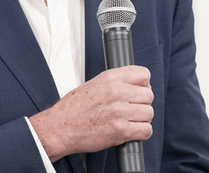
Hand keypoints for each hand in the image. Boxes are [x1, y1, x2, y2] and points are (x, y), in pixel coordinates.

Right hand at [29, 65, 153, 161]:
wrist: (60, 128)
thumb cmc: (73, 109)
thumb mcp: (94, 84)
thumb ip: (115, 83)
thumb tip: (134, 86)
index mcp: (110, 78)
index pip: (143, 74)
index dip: (144, 84)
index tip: (140, 90)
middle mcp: (117, 92)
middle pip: (149, 95)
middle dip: (142, 103)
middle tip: (132, 109)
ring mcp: (120, 112)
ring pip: (149, 113)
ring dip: (141, 119)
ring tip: (129, 121)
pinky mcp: (121, 130)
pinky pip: (146, 130)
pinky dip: (141, 133)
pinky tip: (130, 131)